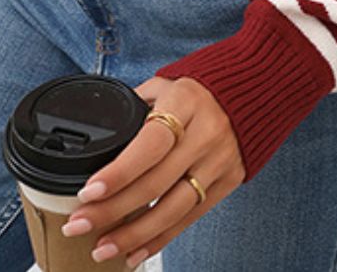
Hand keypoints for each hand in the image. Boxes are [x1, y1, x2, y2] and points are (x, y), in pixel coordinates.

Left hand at [60, 74, 245, 266]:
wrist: (258, 87)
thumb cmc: (201, 85)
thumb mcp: (167, 83)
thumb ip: (137, 105)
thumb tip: (101, 129)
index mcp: (185, 102)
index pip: (149, 144)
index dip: (119, 172)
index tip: (88, 191)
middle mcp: (205, 134)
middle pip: (155, 182)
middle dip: (112, 209)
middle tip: (79, 224)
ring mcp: (218, 162)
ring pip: (172, 209)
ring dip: (133, 235)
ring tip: (101, 249)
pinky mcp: (227, 183)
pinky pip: (190, 218)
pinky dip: (161, 239)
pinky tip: (135, 252)